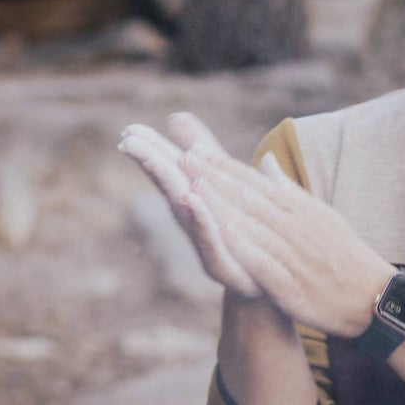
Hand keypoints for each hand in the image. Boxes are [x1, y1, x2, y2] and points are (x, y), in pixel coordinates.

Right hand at [117, 111, 264, 299]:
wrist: (277, 288)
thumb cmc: (246, 235)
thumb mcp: (228, 186)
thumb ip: (206, 154)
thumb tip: (178, 117)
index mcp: (201, 203)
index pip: (175, 172)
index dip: (153, 151)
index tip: (129, 130)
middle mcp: (199, 225)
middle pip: (173, 188)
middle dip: (152, 163)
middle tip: (127, 140)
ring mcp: (211, 247)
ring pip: (187, 211)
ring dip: (171, 185)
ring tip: (154, 159)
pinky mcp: (230, 269)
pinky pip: (213, 244)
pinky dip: (203, 222)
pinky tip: (194, 199)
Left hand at [176, 133, 396, 337]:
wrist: (373, 297)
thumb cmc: (345, 256)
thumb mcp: (320, 215)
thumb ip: (288, 190)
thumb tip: (266, 161)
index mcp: (299, 210)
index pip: (255, 184)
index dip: (224, 167)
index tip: (196, 150)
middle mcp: (294, 228)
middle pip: (249, 199)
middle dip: (215, 178)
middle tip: (184, 158)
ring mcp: (293, 255)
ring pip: (252, 227)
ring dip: (222, 207)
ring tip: (193, 188)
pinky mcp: (292, 285)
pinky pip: (264, 263)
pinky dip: (243, 248)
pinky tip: (222, 237)